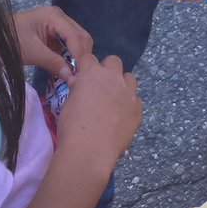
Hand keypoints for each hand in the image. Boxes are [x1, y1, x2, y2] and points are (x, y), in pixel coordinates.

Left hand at [13, 6, 92, 82]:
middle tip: (81, 75)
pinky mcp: (53, 32)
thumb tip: (72, 77)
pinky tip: (68, 68)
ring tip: (76, 73)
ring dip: (78, 56)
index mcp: (54, 16)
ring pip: (77, 40)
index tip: (82, 75)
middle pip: (81, 36)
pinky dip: (70, 56)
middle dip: (82, 55)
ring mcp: (57, 23)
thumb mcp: (32, 53)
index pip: (76, 36)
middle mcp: (60, 16)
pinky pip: (68, 44)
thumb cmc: (10, 41)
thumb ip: (54, 63)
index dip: (81, 56)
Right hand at [57, 53, 141, 175]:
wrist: (90, 150)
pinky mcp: (138, 109)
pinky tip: (121, 117)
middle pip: (113, 61)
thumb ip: (78, 89)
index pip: (89, 58)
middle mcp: (113, 78)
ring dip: (121, 84)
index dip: (85, 67)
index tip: (83, 76)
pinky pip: (136, 99)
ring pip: (129, 78)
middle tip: (100, 87)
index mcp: (92, 73)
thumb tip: (82, 85)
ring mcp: (128, 92)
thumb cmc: (72, 126)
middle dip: (107, 70)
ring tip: (113, 101)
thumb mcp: (68, 102)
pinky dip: (129, 104)